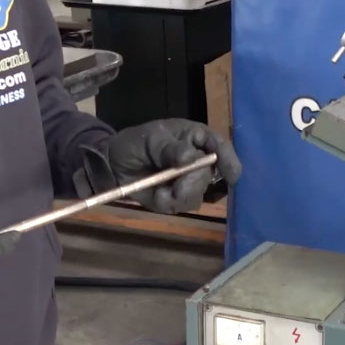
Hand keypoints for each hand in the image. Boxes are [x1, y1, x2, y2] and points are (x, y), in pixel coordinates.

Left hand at [75, 119, 242, 213]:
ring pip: (198, 194)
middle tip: (175, 186)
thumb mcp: (150, 139)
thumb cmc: (134, 144)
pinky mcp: (177, 198)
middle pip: (210, 175)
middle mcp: (198, 160)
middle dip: (193, 183)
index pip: (220, 146)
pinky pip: (181, 206)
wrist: (113, 164)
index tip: (231, 175)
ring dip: (179, 195)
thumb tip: (191, 158)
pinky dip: (168, 203)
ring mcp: (189, 181)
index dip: (228, 160)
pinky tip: (156, 195)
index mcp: (195, 138)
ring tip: (160, 190)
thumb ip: (170, 148)